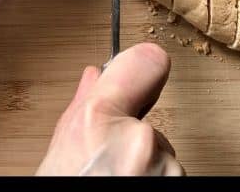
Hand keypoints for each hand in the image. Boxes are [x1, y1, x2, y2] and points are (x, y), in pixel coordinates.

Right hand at [37, 43, 181, 175]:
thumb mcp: (59, 152)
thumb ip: (80, 109)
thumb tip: (94, 77)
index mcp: (97, 122)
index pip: (148, 61)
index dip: (143, 70)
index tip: (141, 76)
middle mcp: (138, 141)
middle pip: (148, 120)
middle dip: (131, 136)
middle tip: (105, 161)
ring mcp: (163, 166)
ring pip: (160, 152)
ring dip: (144, 165)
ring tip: (113, 179)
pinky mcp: (179, 181)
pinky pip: (169, 173)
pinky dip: (153, 179)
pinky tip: (128, 186)